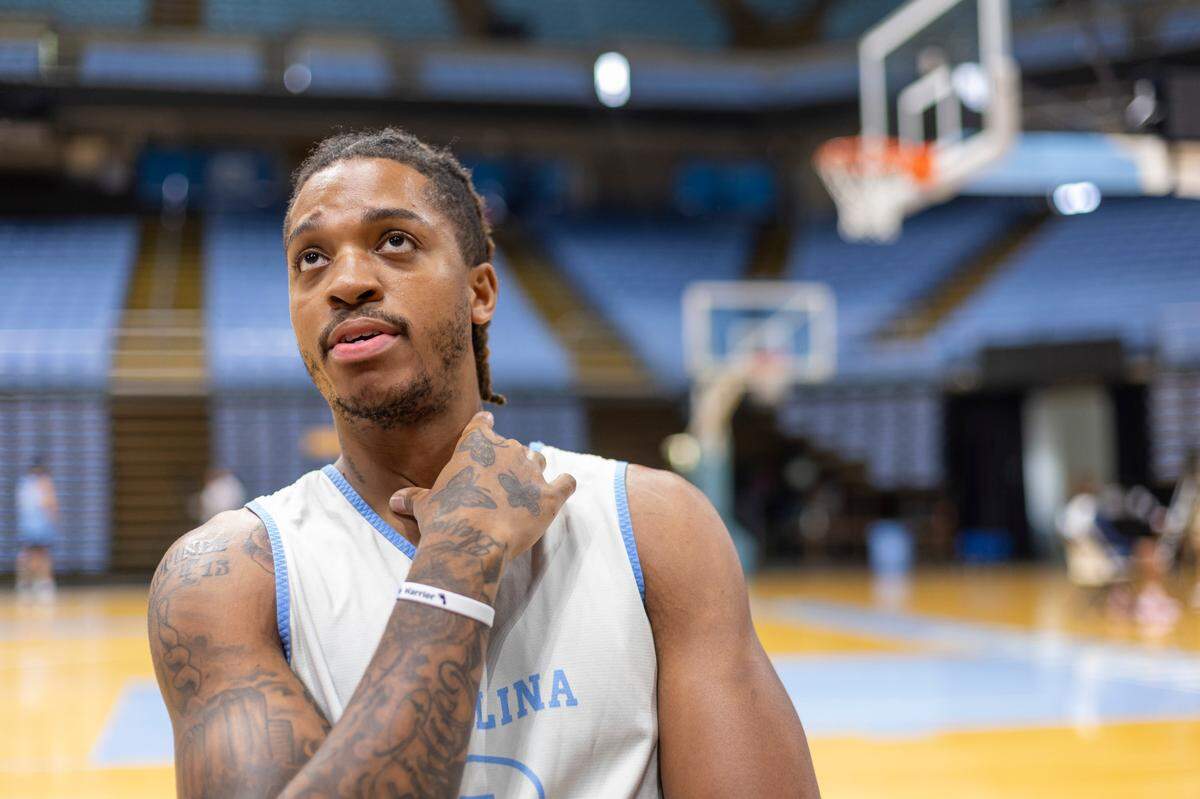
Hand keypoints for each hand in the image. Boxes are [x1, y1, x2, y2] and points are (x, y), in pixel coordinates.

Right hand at [389, 412, 575, 562]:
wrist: (472, 540)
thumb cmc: (443, 519)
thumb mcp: (423, 505)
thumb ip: (413, 498)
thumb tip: (395, 500)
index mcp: (475, 445)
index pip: (482, 425)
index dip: (483, 428)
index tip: (486, 430)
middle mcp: (507, 450)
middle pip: (512, 445)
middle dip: (508, 459)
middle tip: (500, 481)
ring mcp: (531, 472)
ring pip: (538, 458)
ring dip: (533, 469)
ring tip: (525, 486)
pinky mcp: (550, 496)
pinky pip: (567, 482)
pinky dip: (566, 484)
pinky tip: (564, 487)